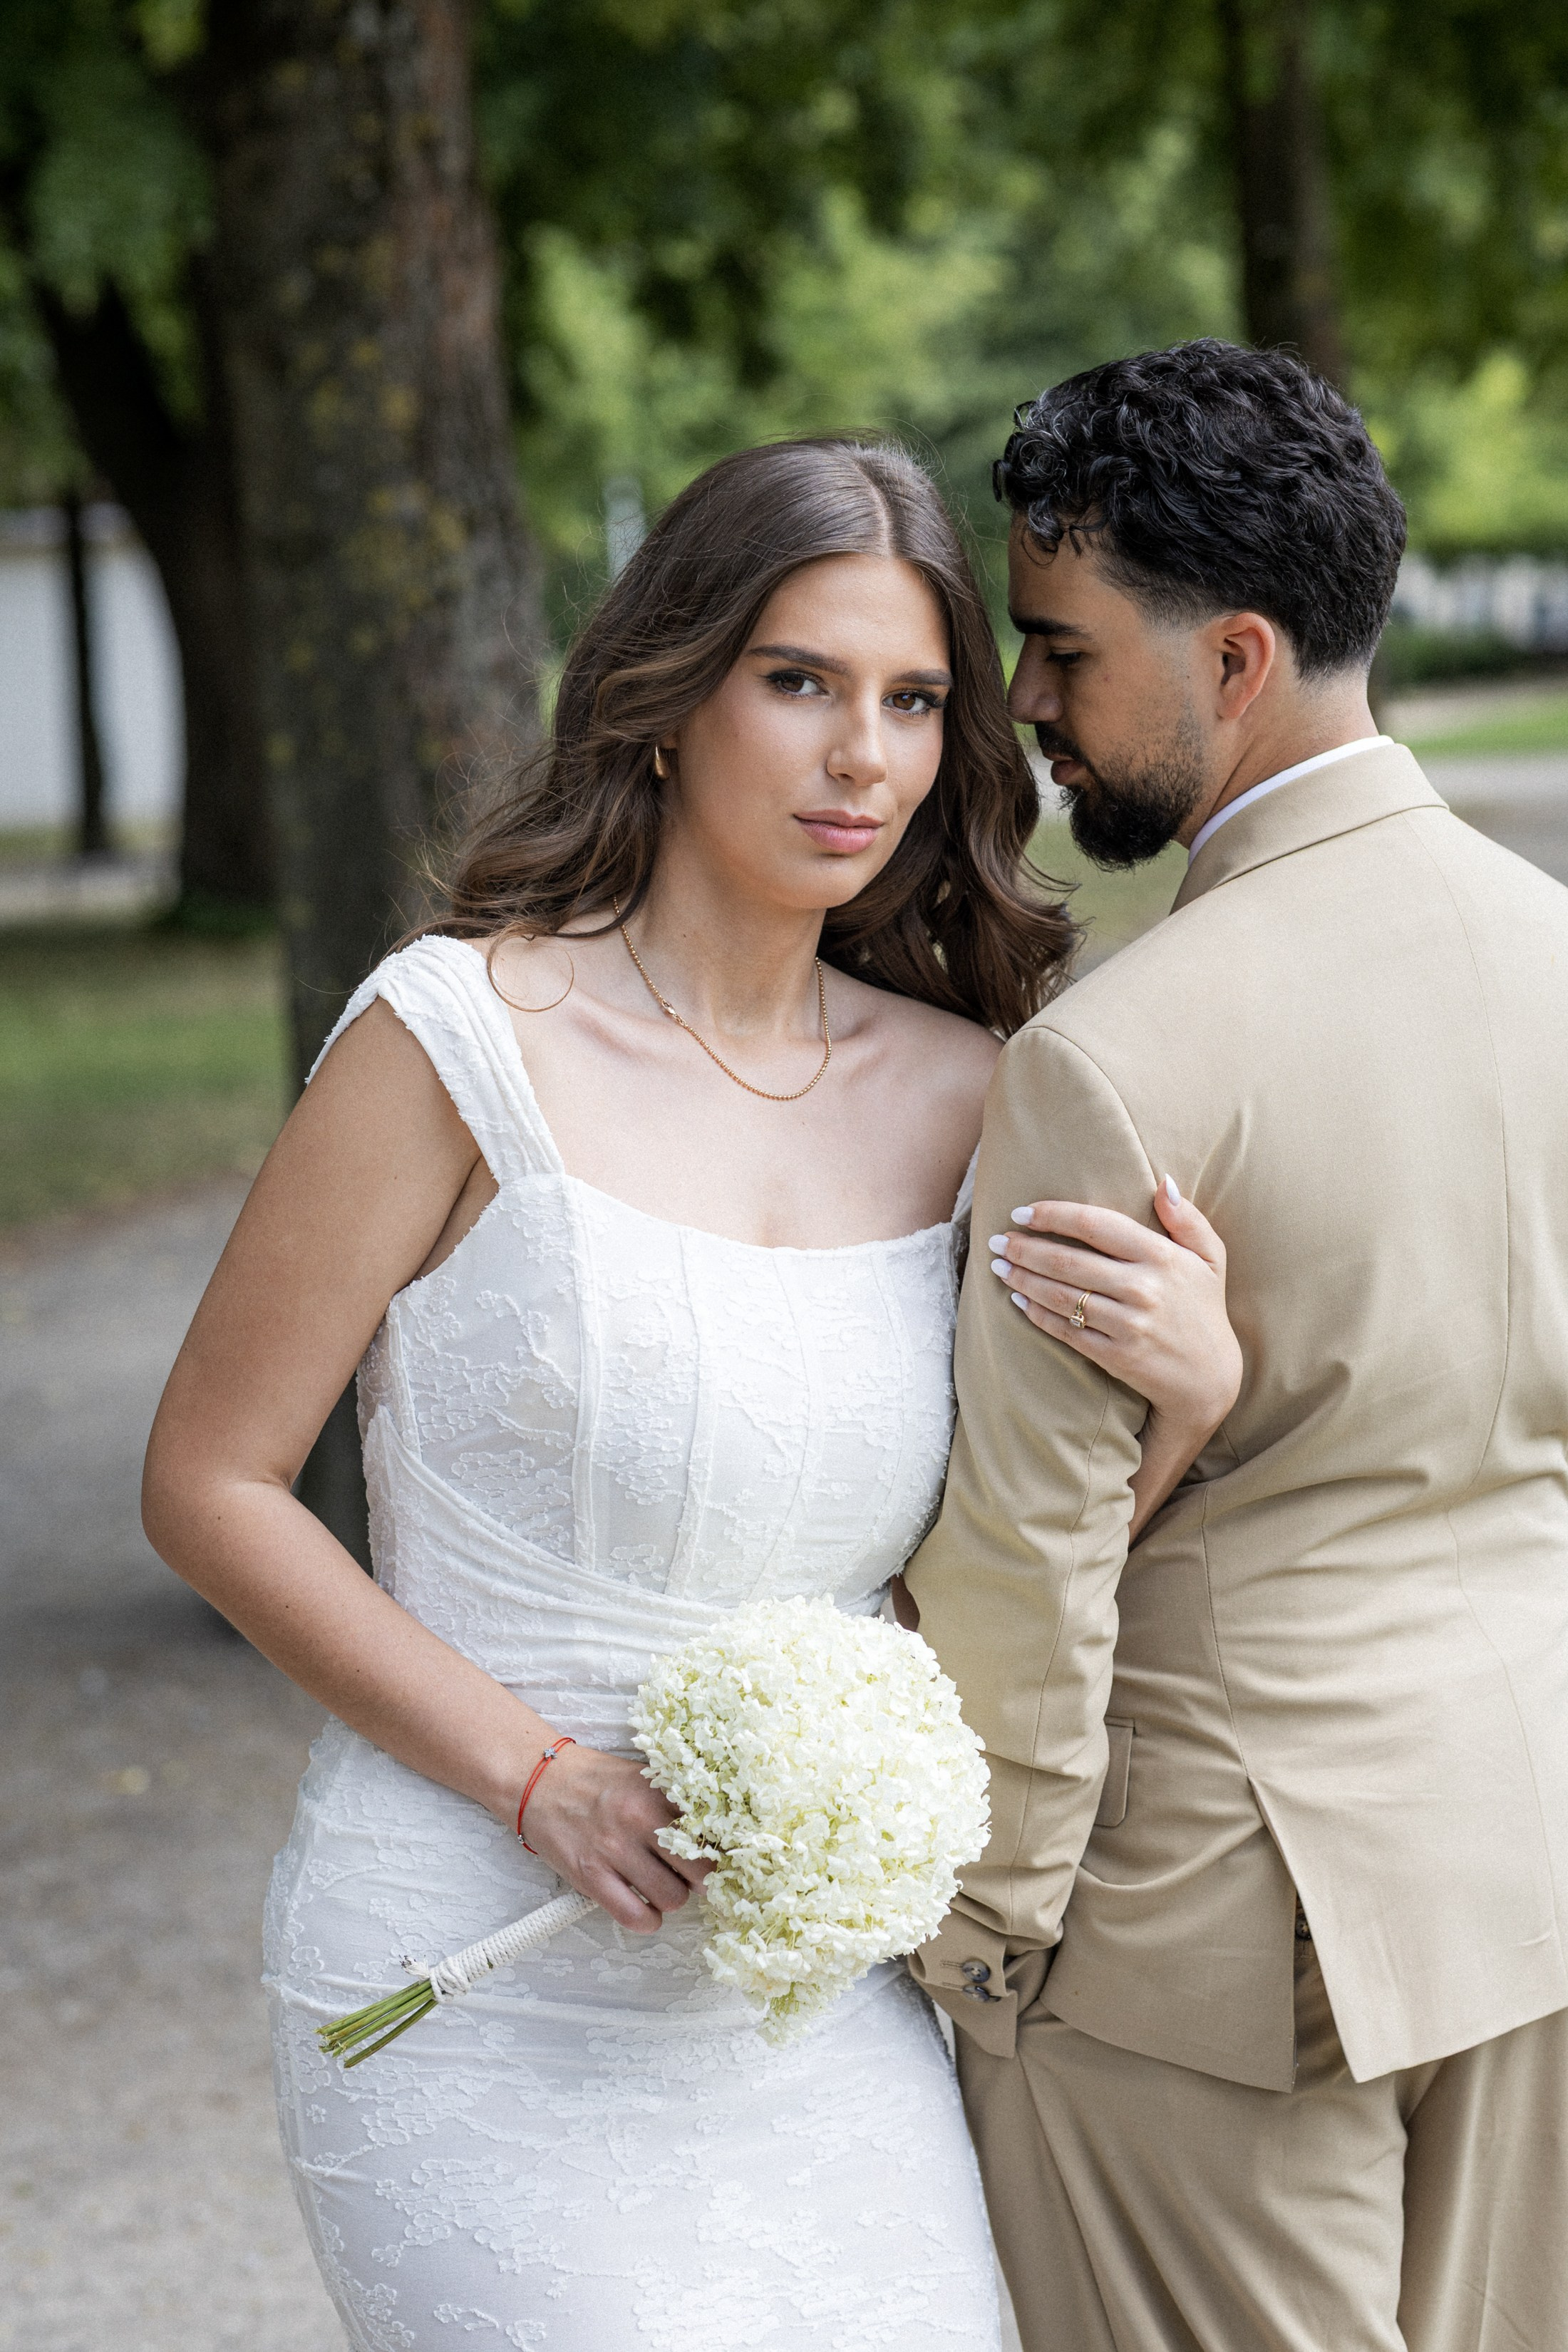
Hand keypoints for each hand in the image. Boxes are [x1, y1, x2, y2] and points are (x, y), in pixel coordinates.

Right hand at [518, 1741, 710, 1934]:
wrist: (538, 1781)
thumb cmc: (595, 1781)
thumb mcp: (642, 1778)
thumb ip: (675, 1802)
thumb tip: (717, 1835)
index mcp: (656, 1792)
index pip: (711, 1832)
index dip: (720, 1850)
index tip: (719, 1857)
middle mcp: (639, 1820)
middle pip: (700, 1872)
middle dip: (701, 1880)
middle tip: (691, 1876)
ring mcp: (613, 1850)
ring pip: (672, 1898)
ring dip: (671, 1899)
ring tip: (660, 1886)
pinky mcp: (590, 1877)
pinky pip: (634, 1917)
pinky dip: (647, 1920)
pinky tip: (643, 1907)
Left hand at [987, 1176, 1241, 1443]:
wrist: (1209, 1378)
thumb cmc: (1204, 1309)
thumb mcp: (1211, 1258)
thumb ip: (1187, 1219)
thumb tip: (1162, 1182)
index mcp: (1162, 1257)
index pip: (1096, 1225)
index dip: (1054, 1215)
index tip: (1023, 1212)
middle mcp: (1143, 1288)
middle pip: (1068, 1262)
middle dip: (1025, 1248)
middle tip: (997, 1240)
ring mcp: (1128, 1325)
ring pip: (1060, 1296)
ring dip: (1022, 1279)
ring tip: (998, 1266)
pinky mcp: (1115, 1356)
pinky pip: (1065, 1330)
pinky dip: (1036, 1314)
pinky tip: (1017, 1300)